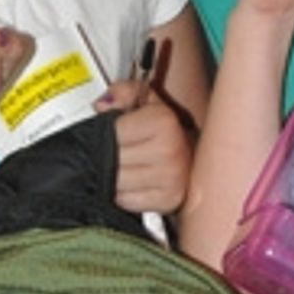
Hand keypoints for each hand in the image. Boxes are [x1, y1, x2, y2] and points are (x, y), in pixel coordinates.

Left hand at [107, 84, 193, 213]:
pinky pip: (126, 201)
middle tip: (118, 150)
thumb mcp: (144, 98)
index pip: (111, 134)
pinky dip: (123, 194)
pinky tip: (133, 182)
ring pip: (116, 183)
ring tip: (125, 165)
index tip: (114, 133)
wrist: (193, 152)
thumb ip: (121, 92)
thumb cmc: (164, 128)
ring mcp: (171, 178)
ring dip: (114, 177)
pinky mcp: (169, 200)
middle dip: (106, 156)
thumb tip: (100, 105)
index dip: (105, 134)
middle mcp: (170, 150)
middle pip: (111, 160)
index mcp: (163, 122)